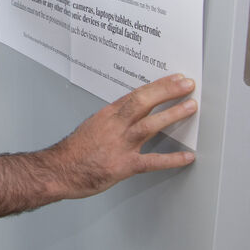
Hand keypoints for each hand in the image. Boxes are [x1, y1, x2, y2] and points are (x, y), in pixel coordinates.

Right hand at [46, 74, 196, 199]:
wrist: (59, 170)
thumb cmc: (74, 151)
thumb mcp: (94, 125)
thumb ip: (115, 119)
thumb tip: (134, 113)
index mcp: (108, 115)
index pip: (136, 94)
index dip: (158, 85)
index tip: (175, 79)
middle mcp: (115, 126)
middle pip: (143, 102)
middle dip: (167, 91)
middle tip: (187, 85)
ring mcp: (119, 145)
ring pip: (149, 125)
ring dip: (172, 115)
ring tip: (190, 107)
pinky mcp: (123, 166)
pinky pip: (151, 161)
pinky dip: (171, 159)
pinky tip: (186, 156)